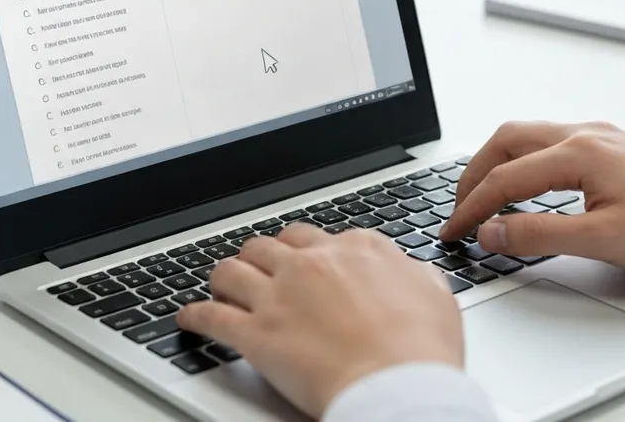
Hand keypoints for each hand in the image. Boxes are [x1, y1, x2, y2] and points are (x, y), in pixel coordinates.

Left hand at [177, 225, 462, 417]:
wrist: (398, 386)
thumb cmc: (421, 350)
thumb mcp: (436, 296)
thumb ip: (415, 275)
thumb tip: (410, 270)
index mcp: (356, 250)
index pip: (317, 237)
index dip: (305, 250)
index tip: (302, 261)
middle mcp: (313, 264)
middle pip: (269, 246)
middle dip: (261, 257)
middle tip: (259, 271)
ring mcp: (280, 296)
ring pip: (233, 270)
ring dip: (225, 277)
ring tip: (221, 286)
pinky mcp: (256, 333)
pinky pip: (212, 317)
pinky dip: (194, 316)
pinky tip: (189, 319)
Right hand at [441, 121, 624, 269]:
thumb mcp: (600, 240)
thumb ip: (537, 234)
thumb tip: (491, 232)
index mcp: (578, 152)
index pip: (504, 178)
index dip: (471, 207)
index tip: (452, 231)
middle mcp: (585, 133)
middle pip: (506, 140)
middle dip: (474, 174)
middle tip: (458, 208)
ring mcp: (600, 135)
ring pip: (528, 136)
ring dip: (497, 163)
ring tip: (482, 195)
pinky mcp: (612, 145)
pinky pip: (550, 142)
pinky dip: (523, 161)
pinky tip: (526, 184)